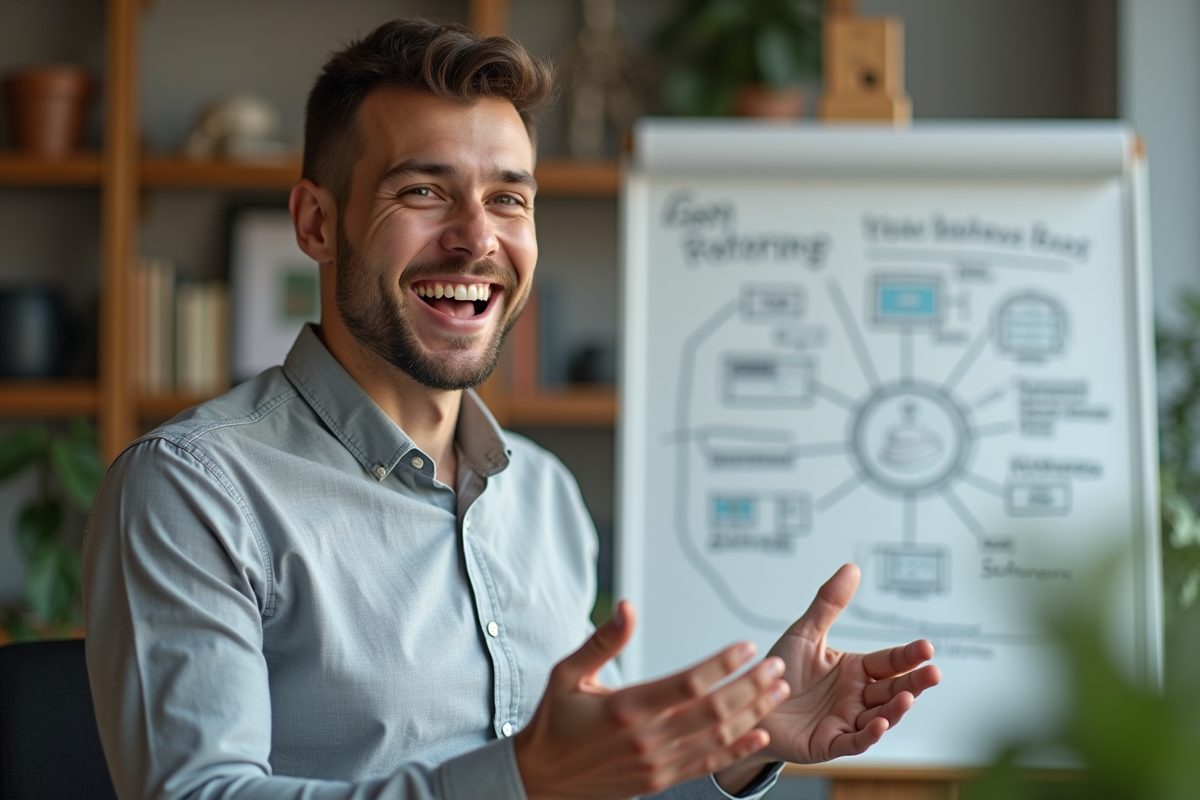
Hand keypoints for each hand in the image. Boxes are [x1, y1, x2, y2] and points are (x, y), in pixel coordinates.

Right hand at [514, 601, 789, 799]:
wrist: (541, 778)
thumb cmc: (554, 720)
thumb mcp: (567, 673)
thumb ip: (603, 641)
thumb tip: (627, 607)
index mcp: (626, 707)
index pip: (688, 682)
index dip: (722, 663)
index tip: (746, 646)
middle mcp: (646, 738)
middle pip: (713, 710)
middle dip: (751, 686)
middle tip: (776, 666)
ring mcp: (655, 764)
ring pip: (717, 738)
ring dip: (753, 714)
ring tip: (777, 692)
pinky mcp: (658, 781)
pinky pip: (707, 765)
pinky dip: (737, 750)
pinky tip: (759, 734)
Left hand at [739, 564, 941, 768]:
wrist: (751, 702)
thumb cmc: (779, 670)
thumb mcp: (805, 633)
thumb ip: (829, 604)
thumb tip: (852, 568)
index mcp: (854, 670)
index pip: (889, 661)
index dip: (908, 655)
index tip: (927, 647)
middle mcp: (856, 696)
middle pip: (892, 689)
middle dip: (914, 683)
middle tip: (934, 674)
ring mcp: (846, 721)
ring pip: (880, 716)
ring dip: (896, 709)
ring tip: (907, 697)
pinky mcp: (830, 743)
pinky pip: (854, 740)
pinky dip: (868, 734)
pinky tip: (879, 724)